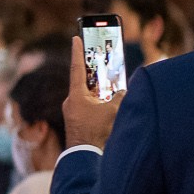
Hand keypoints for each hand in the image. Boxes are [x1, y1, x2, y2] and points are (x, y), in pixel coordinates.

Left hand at [63, 36, 119, 150]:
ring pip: (88, 95)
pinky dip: (98, 102)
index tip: (76, 38)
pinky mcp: (77, 121)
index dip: (78, 52)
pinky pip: (88, 106)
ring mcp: (73, 112)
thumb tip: (122, 92)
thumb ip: (118, 97)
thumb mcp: (112, 110)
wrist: (85, 156)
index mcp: (76, 95)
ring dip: (99, 89)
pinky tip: (108, 104)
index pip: (77, 68)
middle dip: (95, 72)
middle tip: (100, 58)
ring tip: (111, 83)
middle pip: (84, 81)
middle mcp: (71, 101)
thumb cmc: (96, 132)